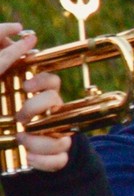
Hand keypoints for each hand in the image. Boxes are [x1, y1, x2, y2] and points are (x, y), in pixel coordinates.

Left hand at [0, 26, 68, 172]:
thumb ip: (3, 56)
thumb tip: (23, 33)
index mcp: (31, 97)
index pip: (51, 82)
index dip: (42, 83)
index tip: (25, 88)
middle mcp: (42, 114)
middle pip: (58, 105)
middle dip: (39, 109)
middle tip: (20, 116)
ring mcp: (49, 137)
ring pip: (64, 139)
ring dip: (43, 141)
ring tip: (21, 140)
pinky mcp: (49, 159)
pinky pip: (59, 161)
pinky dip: (45, 161)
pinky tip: (28, 157)